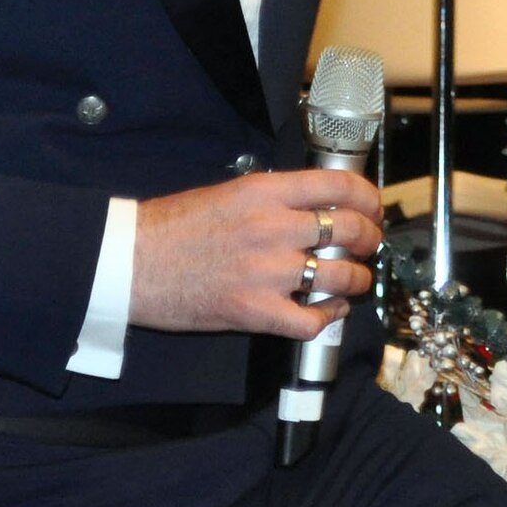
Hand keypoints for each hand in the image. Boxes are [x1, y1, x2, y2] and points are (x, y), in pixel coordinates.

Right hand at [130, 169, 383, 337]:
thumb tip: (313, 205)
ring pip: (340, 275)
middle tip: (369, 245)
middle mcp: (273, 228)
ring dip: (356, 279)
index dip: (368, 198)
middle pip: (349, 229)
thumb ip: (273, 198)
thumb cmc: (173, 227)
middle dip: (370, 238)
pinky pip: (313, 319)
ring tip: (354, 279)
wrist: (133, 262)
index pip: (338, 186)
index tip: (373, 208)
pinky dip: (330, 316)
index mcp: (265, 192)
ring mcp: (267, 272)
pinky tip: (329, 310)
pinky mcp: (257, 312)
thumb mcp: (228, 193)